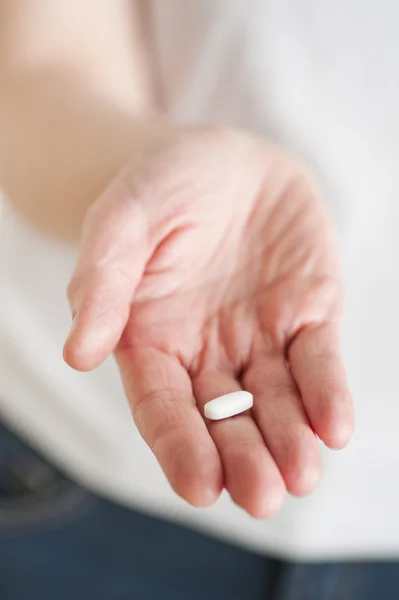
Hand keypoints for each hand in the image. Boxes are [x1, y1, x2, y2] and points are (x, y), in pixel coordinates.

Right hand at [64, 126, 353, 516]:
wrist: (224, 157)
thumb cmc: (163, 184)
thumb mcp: (122, 217)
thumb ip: (102, 280)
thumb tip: (79, 353)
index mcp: (153, 341)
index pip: (162, 406)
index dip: (179, 446)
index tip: (199, 487)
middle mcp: (207, 351)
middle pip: (223, 419)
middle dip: (243, 459)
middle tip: (261, 496)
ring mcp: (261, 336)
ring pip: (276, 401)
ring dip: (290, 440)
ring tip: (301, 474)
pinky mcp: (308, 312)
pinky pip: (318, 358)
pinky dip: (327, 392)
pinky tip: (334, 426)